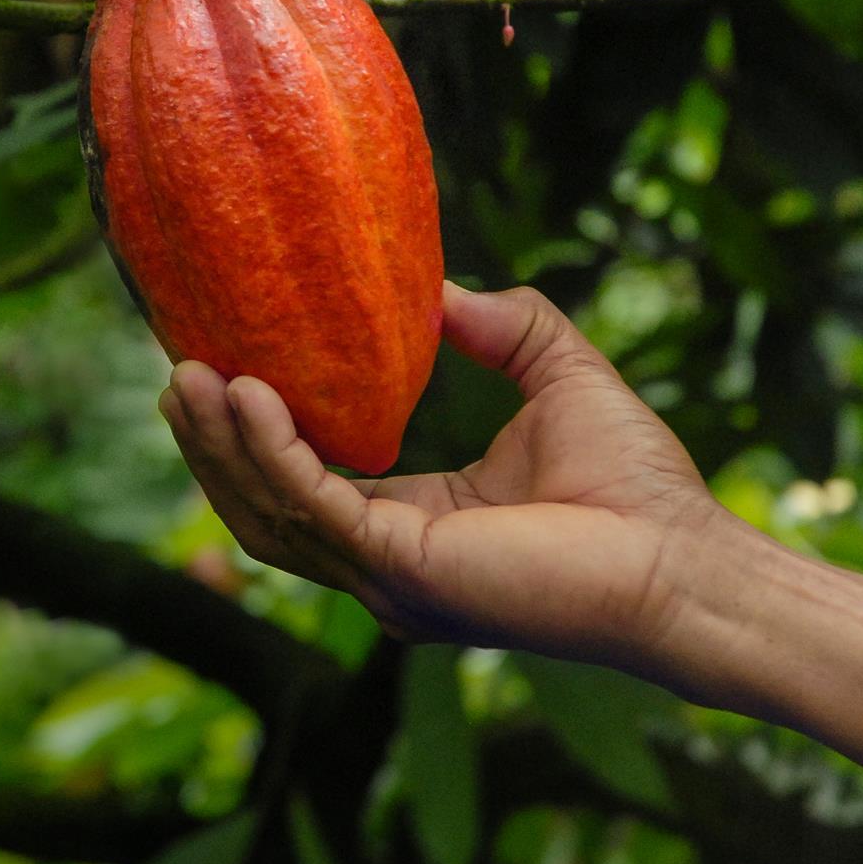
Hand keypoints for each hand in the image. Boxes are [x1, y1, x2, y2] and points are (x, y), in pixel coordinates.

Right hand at [160, 283, 728, 670]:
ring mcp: (387, 577)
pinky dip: (272, 450)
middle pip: (264, 504)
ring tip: (190, 377)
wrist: (684, 559)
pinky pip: (313, 505)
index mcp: (412, 524)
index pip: (307, 481)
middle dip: (213, 442)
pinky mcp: (401, 569)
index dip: (256, 429)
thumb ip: (500, 327)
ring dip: (224, 445)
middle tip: (177, 369)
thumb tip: (438, 286)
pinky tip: (253, 394)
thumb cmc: (639, 485)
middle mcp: (385, 563)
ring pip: (270, 512)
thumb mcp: (556, 373)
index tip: (220, 362)